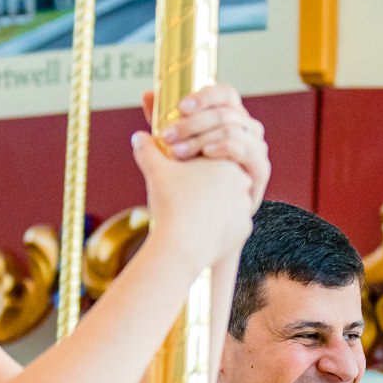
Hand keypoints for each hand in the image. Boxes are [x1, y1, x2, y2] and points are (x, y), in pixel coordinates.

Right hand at [133, 131, 253, 267]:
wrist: (183, 246)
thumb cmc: (171, 204)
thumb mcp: (155, 172)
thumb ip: (148, 151)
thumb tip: (138, 136)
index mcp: (227, 162)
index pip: (212, 159)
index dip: (194, 166)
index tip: (181, 174)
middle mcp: (243, 184)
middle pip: (221, 181)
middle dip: (206, 186)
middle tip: (184, 193)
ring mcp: (244, 210)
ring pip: (227, 204)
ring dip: (212, 207)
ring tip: (189, 213)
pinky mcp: (242, 232)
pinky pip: (229, 227)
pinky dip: (215, 228)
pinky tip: (198, 231)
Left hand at [140, 85, 268, 211]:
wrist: (208, 220)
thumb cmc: (193, 180)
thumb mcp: (177, 145)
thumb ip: (166, 120)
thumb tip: (147, 95)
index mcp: (231, 118)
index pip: (225, 94)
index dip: (204, 96)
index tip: (180, 107)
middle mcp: (248, 129)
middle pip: (224, 112)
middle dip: (191, 123)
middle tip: (166, 137)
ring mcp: (256, 148)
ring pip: (231, 130)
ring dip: (200, 139)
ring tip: (176, 153)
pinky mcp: (260, 169)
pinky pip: (245, 149)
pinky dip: (223, 148)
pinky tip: (205, 154)